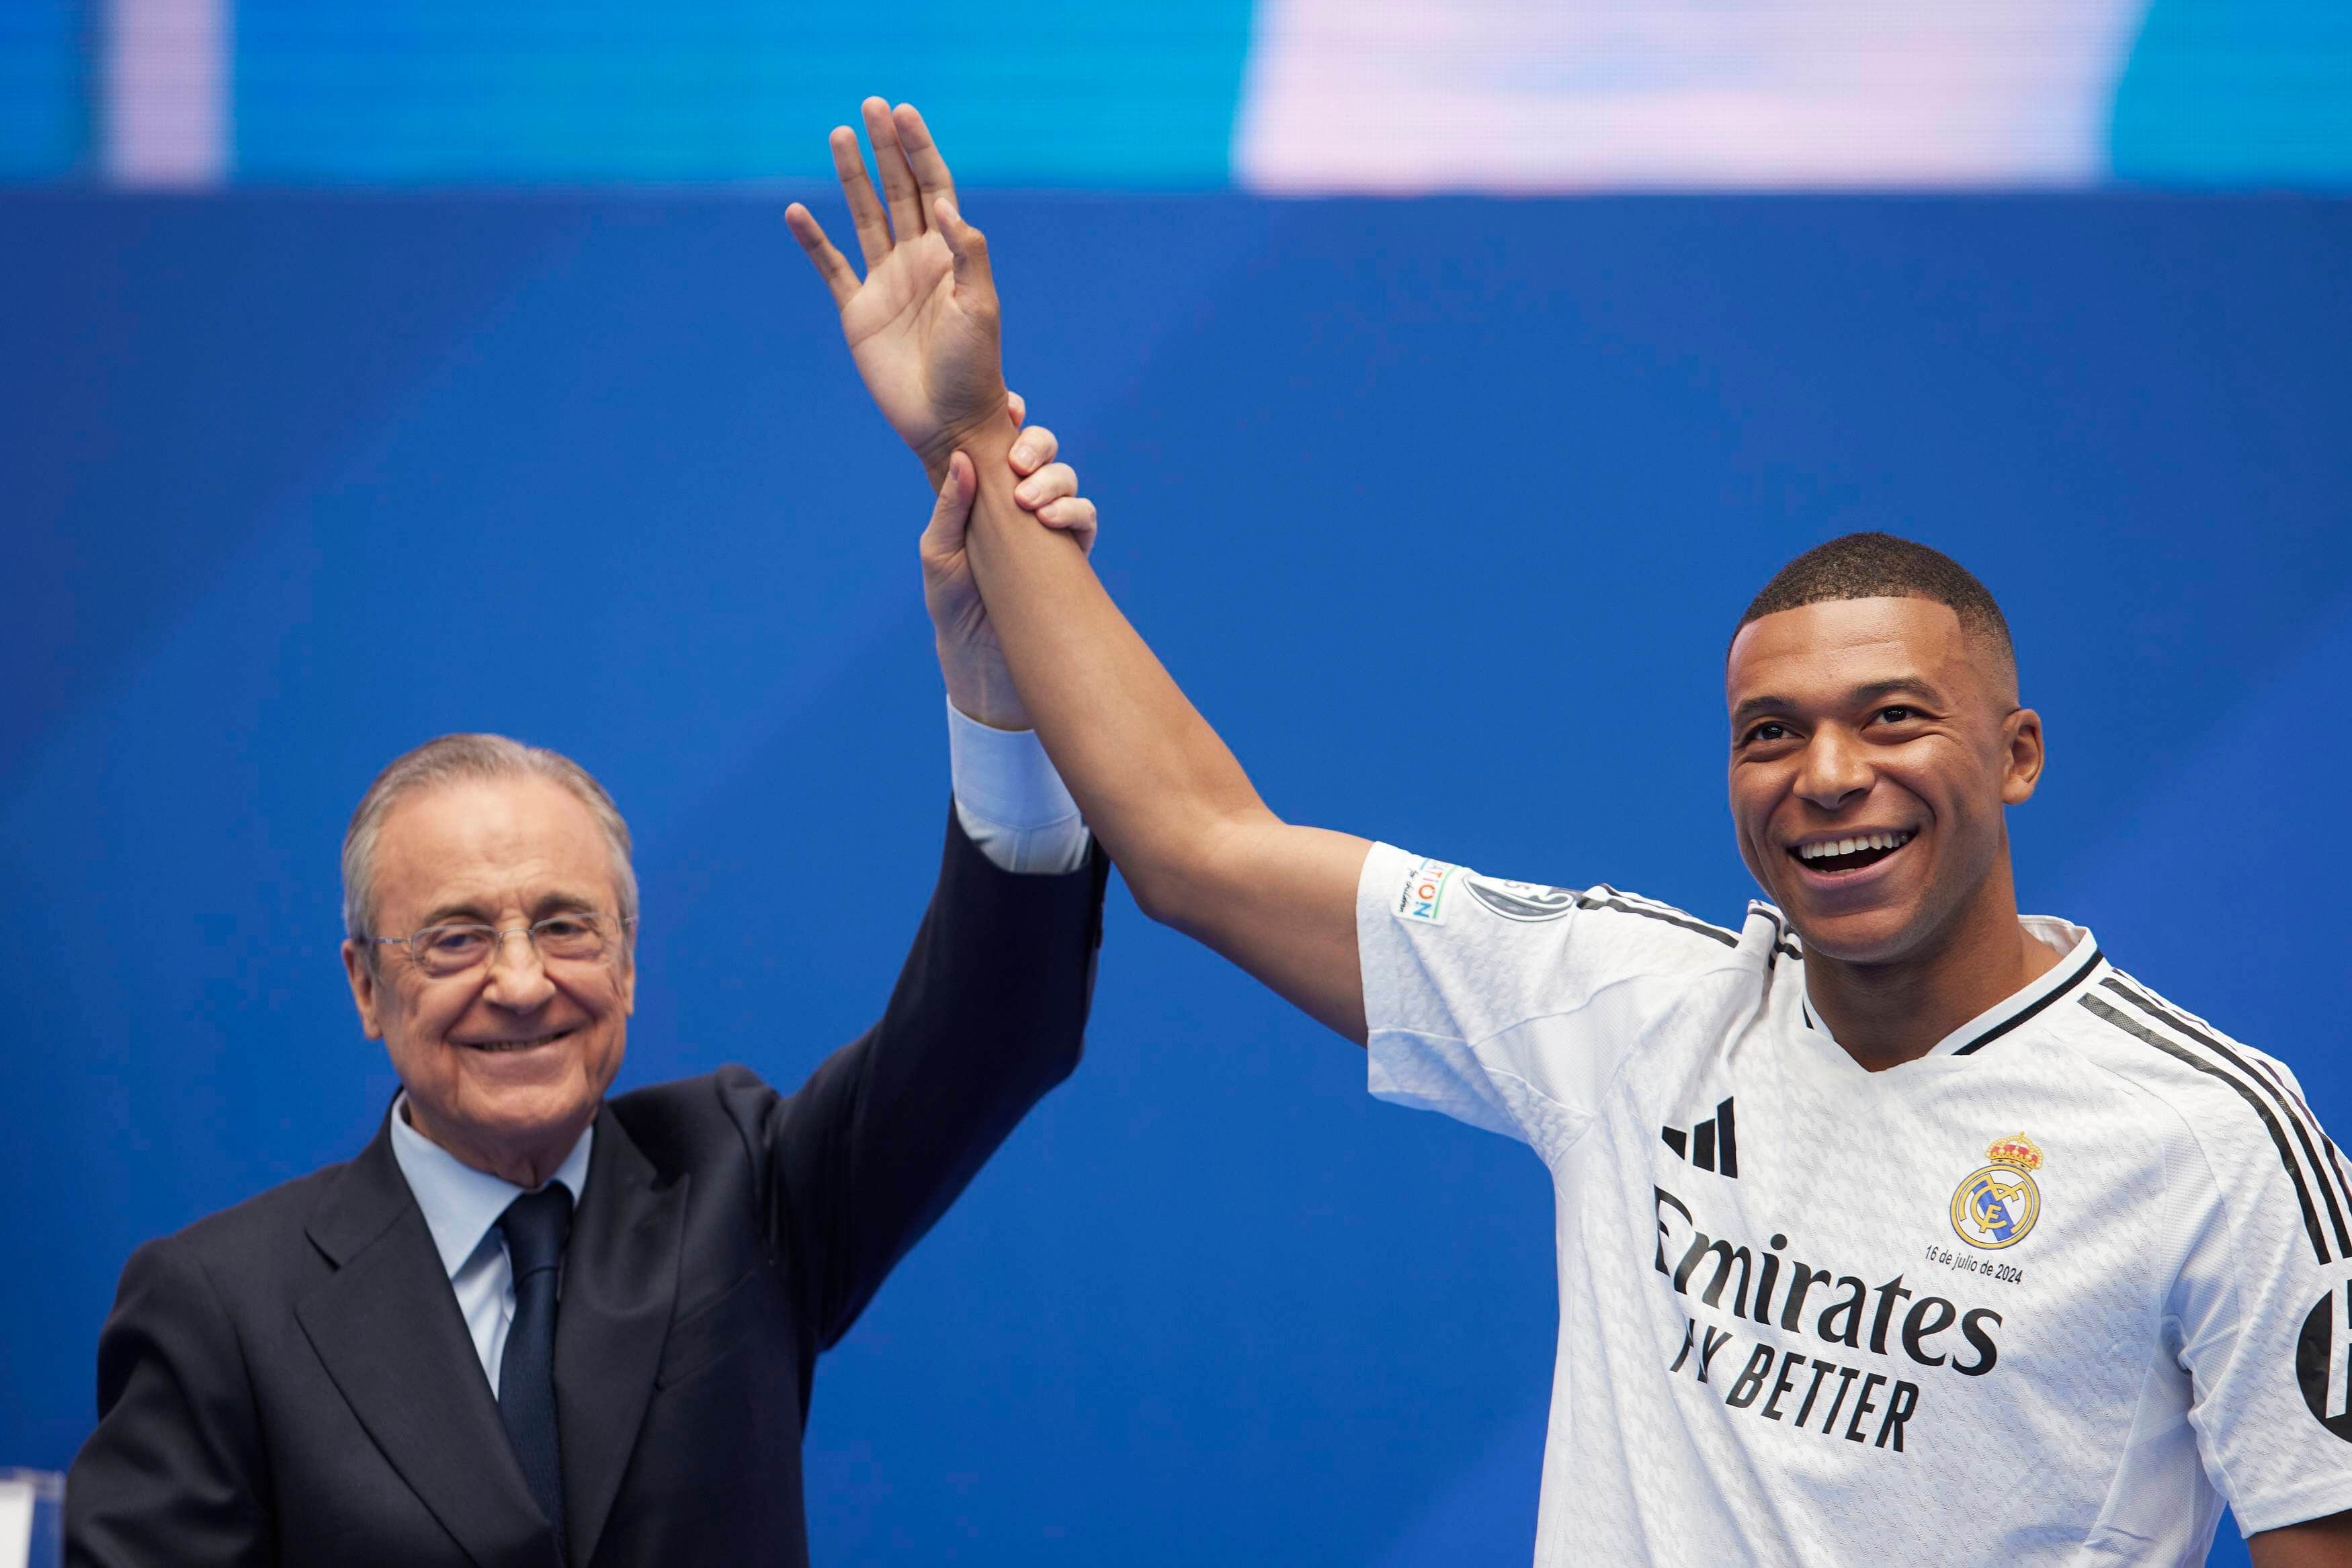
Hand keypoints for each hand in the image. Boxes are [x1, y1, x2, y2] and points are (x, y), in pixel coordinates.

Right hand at [786, 100, 1006, 481]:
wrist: (950, 423)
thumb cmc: (975, 370)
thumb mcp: (981, 307)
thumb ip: (967, 252)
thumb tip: (943, 203)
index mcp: (949, 255)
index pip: (934, 187)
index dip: (919, 148)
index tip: (903, 112)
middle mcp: (916, 261)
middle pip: (898, 190)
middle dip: (885, 148)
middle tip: (870, 105)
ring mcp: (885, 284)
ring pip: (864, 217)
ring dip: (851, 178)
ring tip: (838, 135)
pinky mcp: (859, 313)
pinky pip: (831, 268)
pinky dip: (813, 242)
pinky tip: (796, 212)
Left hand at [924, 397, 1095, 729]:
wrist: (985, 666)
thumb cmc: (953, 608)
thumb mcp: (939, 555)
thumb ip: (950, 508)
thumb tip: (962, 460)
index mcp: (981, 495)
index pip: (998, 445)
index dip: (1010, 420)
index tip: (1010, 406)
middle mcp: (1017, 504)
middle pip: (1040, 452)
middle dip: (1036, 444)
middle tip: (1018, 461)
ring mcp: (1047, 528)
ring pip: (1064, 479)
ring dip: (1054, 479)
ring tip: (1030, 500)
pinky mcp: (1071, 555)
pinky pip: (1084, 518)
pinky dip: (1073, 510)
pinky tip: (1051, 520)